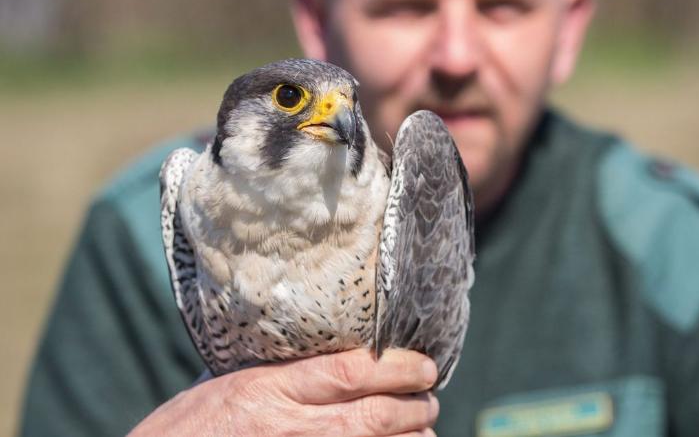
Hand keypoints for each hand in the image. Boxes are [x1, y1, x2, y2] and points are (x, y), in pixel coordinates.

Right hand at [129, 348, 438, 435]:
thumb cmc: (187, 425)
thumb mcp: (226, 380)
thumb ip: (275, 369)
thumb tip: (324, 349)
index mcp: (269, 388)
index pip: (349, 372)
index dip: (397, 368)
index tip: (423, 365)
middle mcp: (287, 426)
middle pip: (371, 416)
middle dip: (414, 406)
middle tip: (431, 398)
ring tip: (423, 428)